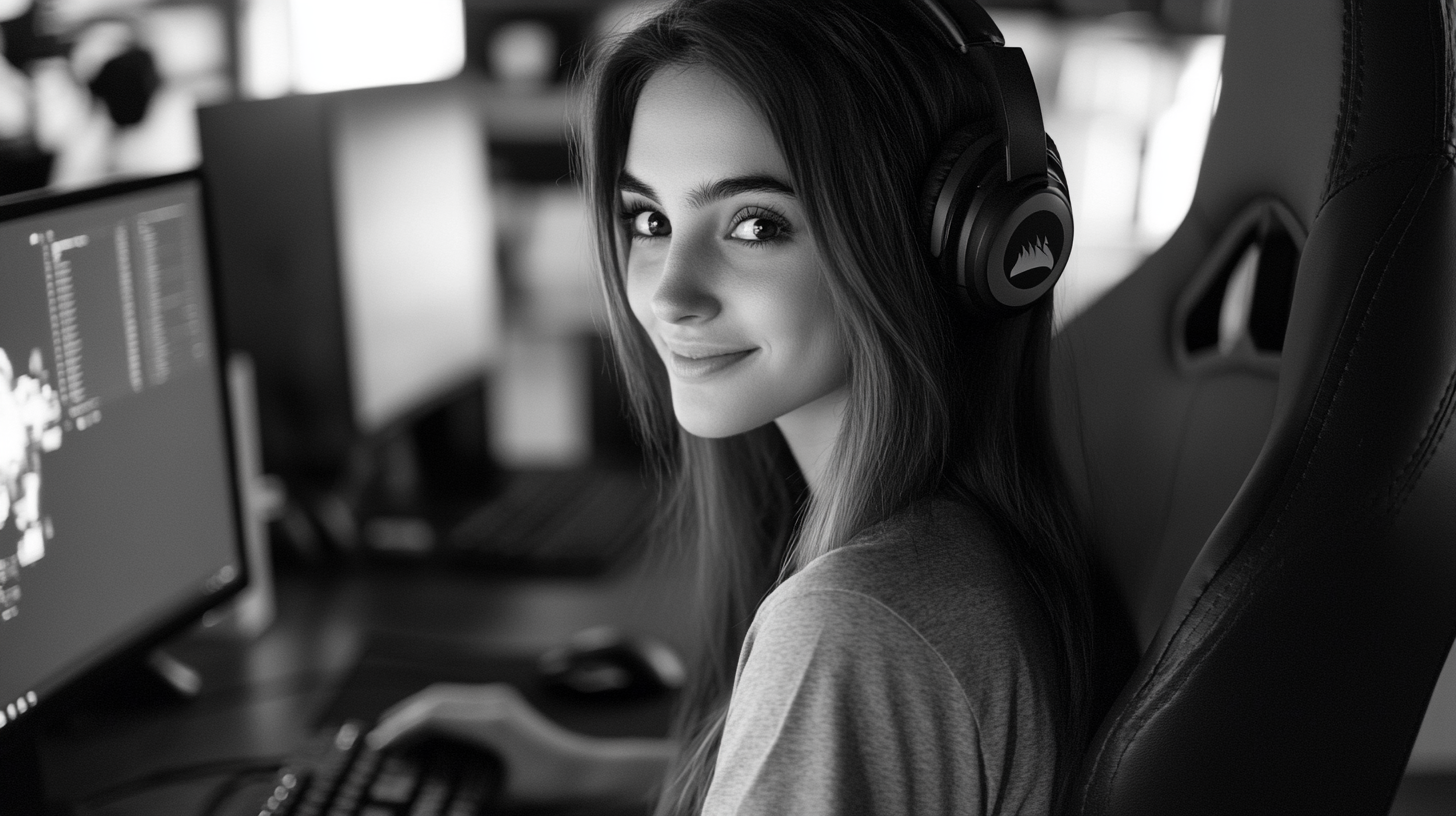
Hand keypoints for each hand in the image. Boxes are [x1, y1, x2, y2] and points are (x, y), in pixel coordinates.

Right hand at [368, 683, 597, 805]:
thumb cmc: (548, 784)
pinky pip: (459, 701)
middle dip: (402, 716)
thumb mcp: (501, 795)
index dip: (402, 728)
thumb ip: (463, 787)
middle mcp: (493, 703)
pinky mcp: (502, 705)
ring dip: (417, 711)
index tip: (380, 746)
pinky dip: (436, 712)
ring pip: (445, 696)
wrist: (584, 771)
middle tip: (377, 740)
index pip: (434, 714)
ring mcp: (499, 700)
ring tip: (394, 734)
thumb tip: (427, 789)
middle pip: (435, 699)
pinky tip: (425, 731)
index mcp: (491, 722)